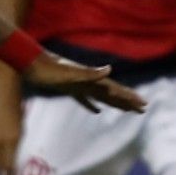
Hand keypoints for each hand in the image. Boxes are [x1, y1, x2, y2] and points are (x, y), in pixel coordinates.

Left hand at [23, 54, 146, 113]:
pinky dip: (92, 105)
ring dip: (115, 103)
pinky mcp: (70, 89)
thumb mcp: (70, 73)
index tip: (143, 104)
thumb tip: (110, 69)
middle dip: (128, 101)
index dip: (129, 97)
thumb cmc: (50, 70)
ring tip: (126, 109)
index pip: (115, 89)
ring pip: (102, 96)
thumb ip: (90, 73)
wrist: (32, 64)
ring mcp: (80, 85)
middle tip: (143, 109)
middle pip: (112, 93)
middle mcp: (89, 81)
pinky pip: (85, 99)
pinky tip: (97, 111)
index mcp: (92, 79)